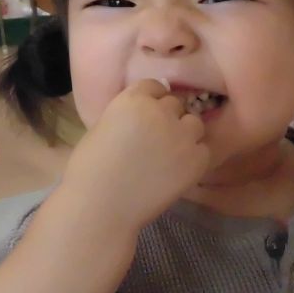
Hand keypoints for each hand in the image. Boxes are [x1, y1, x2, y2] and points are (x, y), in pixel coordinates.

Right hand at [61, 80, 209, 228]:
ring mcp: (182, 135)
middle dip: (168, 118)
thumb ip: (127, 115)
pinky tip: (178, 170)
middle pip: (176, 105)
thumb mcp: (102, 128)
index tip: (148, 116)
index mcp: (134, 100)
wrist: (102, 205)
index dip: (153, 101)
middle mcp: (162, 111)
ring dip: (186, 134)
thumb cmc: (89, 170)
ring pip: (194, 124)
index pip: (155, 86)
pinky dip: (194, 158)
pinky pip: (204, 150)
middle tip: (158, 139)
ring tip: (172, 154)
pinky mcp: (197, 159)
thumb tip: (142, 116)